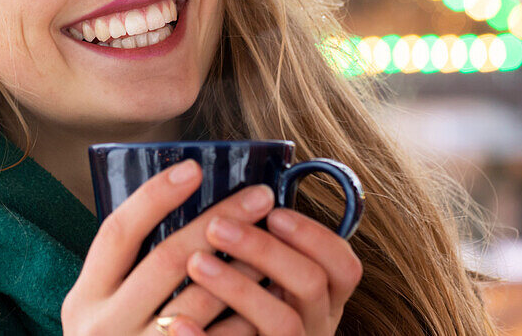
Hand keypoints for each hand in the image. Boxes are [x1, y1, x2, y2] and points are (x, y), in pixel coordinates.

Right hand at [61, 159, 277, 334]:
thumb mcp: (101, 309)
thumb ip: (128, 270)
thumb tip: (184, 204)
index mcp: (85, 299)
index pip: (118, 232)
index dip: (155, 196)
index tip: (193, 167)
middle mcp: (104, 328)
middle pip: (168, 259)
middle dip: (219, 220)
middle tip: (258, 195)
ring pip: (202, 300)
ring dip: (244, 265)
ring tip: (272, 238)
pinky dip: (247, 315)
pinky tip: (271, 292)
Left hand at [173, 207, 362, 334]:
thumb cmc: (249, 319)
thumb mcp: (276, 289)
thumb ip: (270, 256)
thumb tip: (241, 199)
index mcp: (323, 301)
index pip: (344, 266)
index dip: (314, 237)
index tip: (274, 213)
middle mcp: (316, 327)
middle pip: (311, 284)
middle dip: (265, 249)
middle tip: (217, 226)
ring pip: (283, 322)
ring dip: (238, 287)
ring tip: (195, 263)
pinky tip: (177, 322)